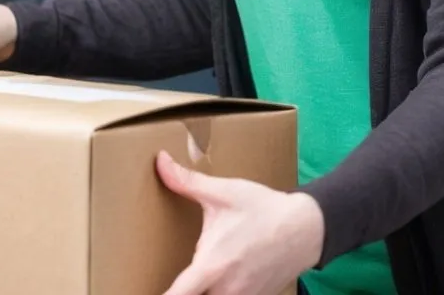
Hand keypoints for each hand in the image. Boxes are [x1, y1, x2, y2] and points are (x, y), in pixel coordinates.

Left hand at [155, 150, 324, 294]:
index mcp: (212, 266)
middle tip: (180, 274)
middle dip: (183, 287)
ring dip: (202, 287)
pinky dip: (220, 289)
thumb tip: (160, 162)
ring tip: (198, 272)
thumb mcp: (224, 192)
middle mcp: (224, 291)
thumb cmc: (262, 209)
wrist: (304, 228)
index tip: (139, 289)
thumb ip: (187, 182)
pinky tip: (224, 273)